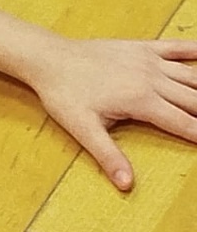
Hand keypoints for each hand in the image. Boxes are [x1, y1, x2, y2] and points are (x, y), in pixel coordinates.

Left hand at [25, 37, 196, 189]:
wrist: (49, 59)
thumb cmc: (63, 95)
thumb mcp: (82, 129)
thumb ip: (108, 156)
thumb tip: (126, 184)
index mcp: (141, 101)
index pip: (185, 124)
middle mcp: (152, 79)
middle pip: (196, 100)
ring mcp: (150, 61)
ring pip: (193, 76)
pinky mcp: (144, 47)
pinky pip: (178, 47)